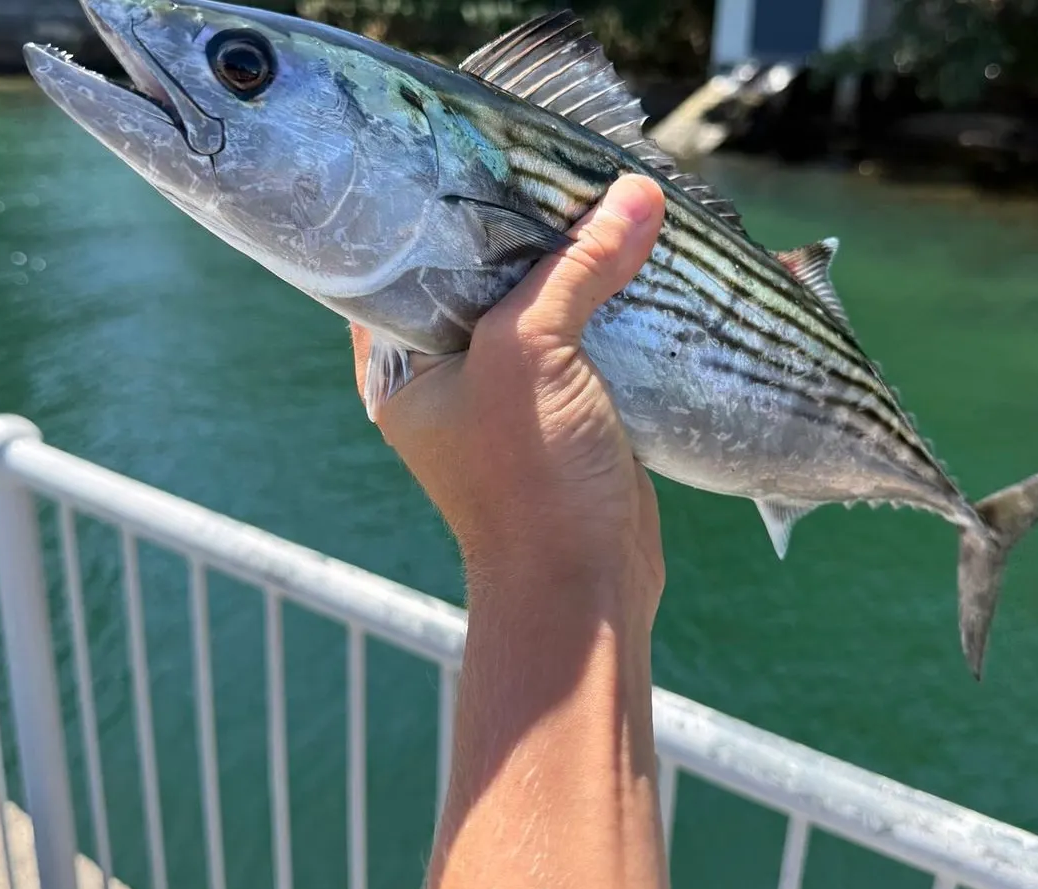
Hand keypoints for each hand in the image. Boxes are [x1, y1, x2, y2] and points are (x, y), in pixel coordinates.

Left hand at [352, 174, 666, 620]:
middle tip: (557, 164)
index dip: (440, 208)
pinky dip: (603, 305)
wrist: (585, 588)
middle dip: (522, 230)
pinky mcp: (562, 412)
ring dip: (571, 265)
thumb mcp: (531, 357)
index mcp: (402, 367)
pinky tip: (632, 257)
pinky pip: (579, 341)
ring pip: (537, 309)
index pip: (405, 263)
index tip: (482, 151)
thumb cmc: (529, 481)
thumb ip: (574, 270)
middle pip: (480, 279)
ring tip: (602, 198)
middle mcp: (446, 378)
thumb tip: (635, 194)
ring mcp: (506, 397)